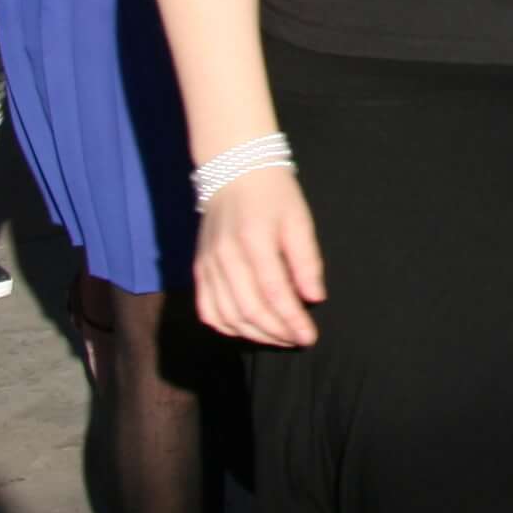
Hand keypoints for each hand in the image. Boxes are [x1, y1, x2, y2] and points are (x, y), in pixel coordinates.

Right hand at [194, 167, 325, 347]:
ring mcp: (208, 266)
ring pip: (227, 316)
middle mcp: (226, 258)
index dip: (292, 320)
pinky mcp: (198, 270)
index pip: (274, 293)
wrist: (234, 171)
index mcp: (254, 241)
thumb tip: (314, 298)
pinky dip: (228, 327)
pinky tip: (248, 331)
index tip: (310, 336)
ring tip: (279, 339)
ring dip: (254, 335)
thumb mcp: (299, 220)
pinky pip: (208, 310)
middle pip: (249, 310)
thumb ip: (306, 260)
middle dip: (276, 332)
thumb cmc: (274, 195)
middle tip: (298, 340)